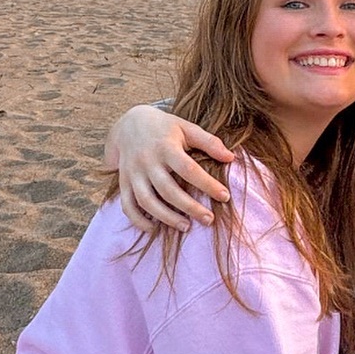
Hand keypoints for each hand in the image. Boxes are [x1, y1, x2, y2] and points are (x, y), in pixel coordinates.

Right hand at [104, 105, 234, 231]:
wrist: (129, 124)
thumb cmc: (165, 128)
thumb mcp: (187, 128)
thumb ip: (209, 142)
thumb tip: (231, 158)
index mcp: (165, 146)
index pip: (188, 169)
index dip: (207, 184)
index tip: (225, 196)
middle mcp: (147, 161)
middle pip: (168, 189)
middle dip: (189, 207)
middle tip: (209, 220)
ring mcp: (133, 173)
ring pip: (147, 201)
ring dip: (166, 217)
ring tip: (186, 227)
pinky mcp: (123, 182)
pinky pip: (127, 205)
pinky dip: (138, 220)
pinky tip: (153, 229)